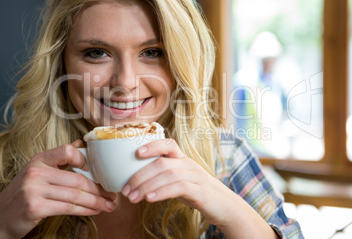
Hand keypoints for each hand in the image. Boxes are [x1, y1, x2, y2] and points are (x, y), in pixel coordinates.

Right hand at [0, 140, 116, 238]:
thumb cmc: (22, 194)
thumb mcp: (36, 172)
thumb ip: (58, 160)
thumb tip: (80, 144)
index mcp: (39, 160)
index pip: (67, 150)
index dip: (85, 159)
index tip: (98, 171)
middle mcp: (36, 172)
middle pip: (77, 179)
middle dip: (99, 189)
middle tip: (112, 195)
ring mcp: (34, 190)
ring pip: (76, 195)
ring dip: (96, 202)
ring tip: (109, 205)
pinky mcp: (35, 207)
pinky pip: (68, 208)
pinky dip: (85, 210)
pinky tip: (95, 211)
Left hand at [121, 139, 238, 226]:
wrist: (225, 207)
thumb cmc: (197, 193)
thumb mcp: (180, 181)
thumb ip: (163, 177)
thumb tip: (135, 181)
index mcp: (183, 160)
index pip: (169, 144)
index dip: (152, 145)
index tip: (135, 153)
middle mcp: (189, 164)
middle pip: (162, 163)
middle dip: (140, 176)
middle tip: (126, 190)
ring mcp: (196, 177)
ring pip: (168, 174)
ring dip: (147, 186)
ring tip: (133, 197)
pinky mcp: (201, 192)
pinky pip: (179, 187)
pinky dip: (162, 192)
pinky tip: (150, 199)